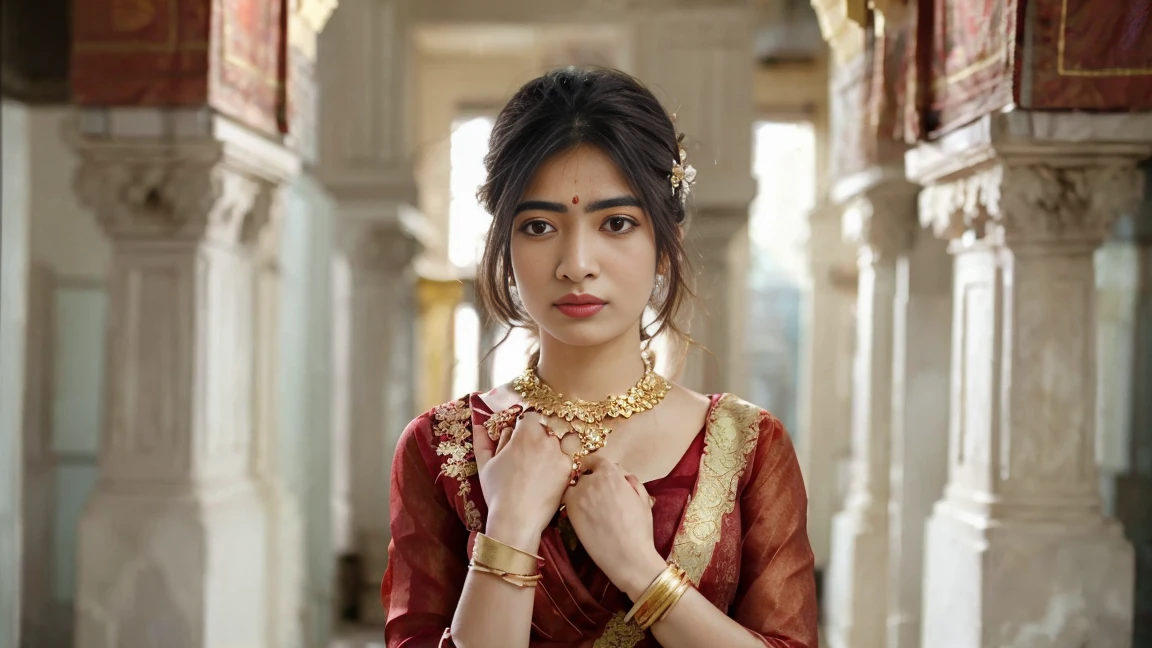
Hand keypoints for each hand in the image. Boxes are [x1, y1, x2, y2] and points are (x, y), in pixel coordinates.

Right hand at [473, 407, 571, 548]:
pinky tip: (546, 479)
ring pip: (557, 443)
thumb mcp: (485, 465)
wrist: (516, 519)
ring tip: (537, 469)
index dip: (522, 427)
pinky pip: (565, 460)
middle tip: (526, 458)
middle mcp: (547, 439)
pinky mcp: (569, 470)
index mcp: (526, 432)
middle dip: (536, 438)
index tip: (518, 439)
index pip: (529, 417)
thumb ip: (483, 441)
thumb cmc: (498, 492)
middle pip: (545, 429)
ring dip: (550, 450)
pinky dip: (558, 465)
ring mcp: (560, 454)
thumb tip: (479, 425)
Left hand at [561, 454, 666, 598]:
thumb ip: (630, 480)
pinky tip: (584, 516)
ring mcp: (578, 496)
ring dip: (581, 492)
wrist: (628, 556)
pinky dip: (573, 504)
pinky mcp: (570, 512)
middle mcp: (591, 480)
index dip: (597, 467)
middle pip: (585, 474)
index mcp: (610, 473)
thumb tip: (621, 474)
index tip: (597, 474)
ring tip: (593, 508)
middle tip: (600, 496)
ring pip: (575, 487)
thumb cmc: (639, 529)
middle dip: (591, 481)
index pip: (596, 460)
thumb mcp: (643, 498)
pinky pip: (568, 500)